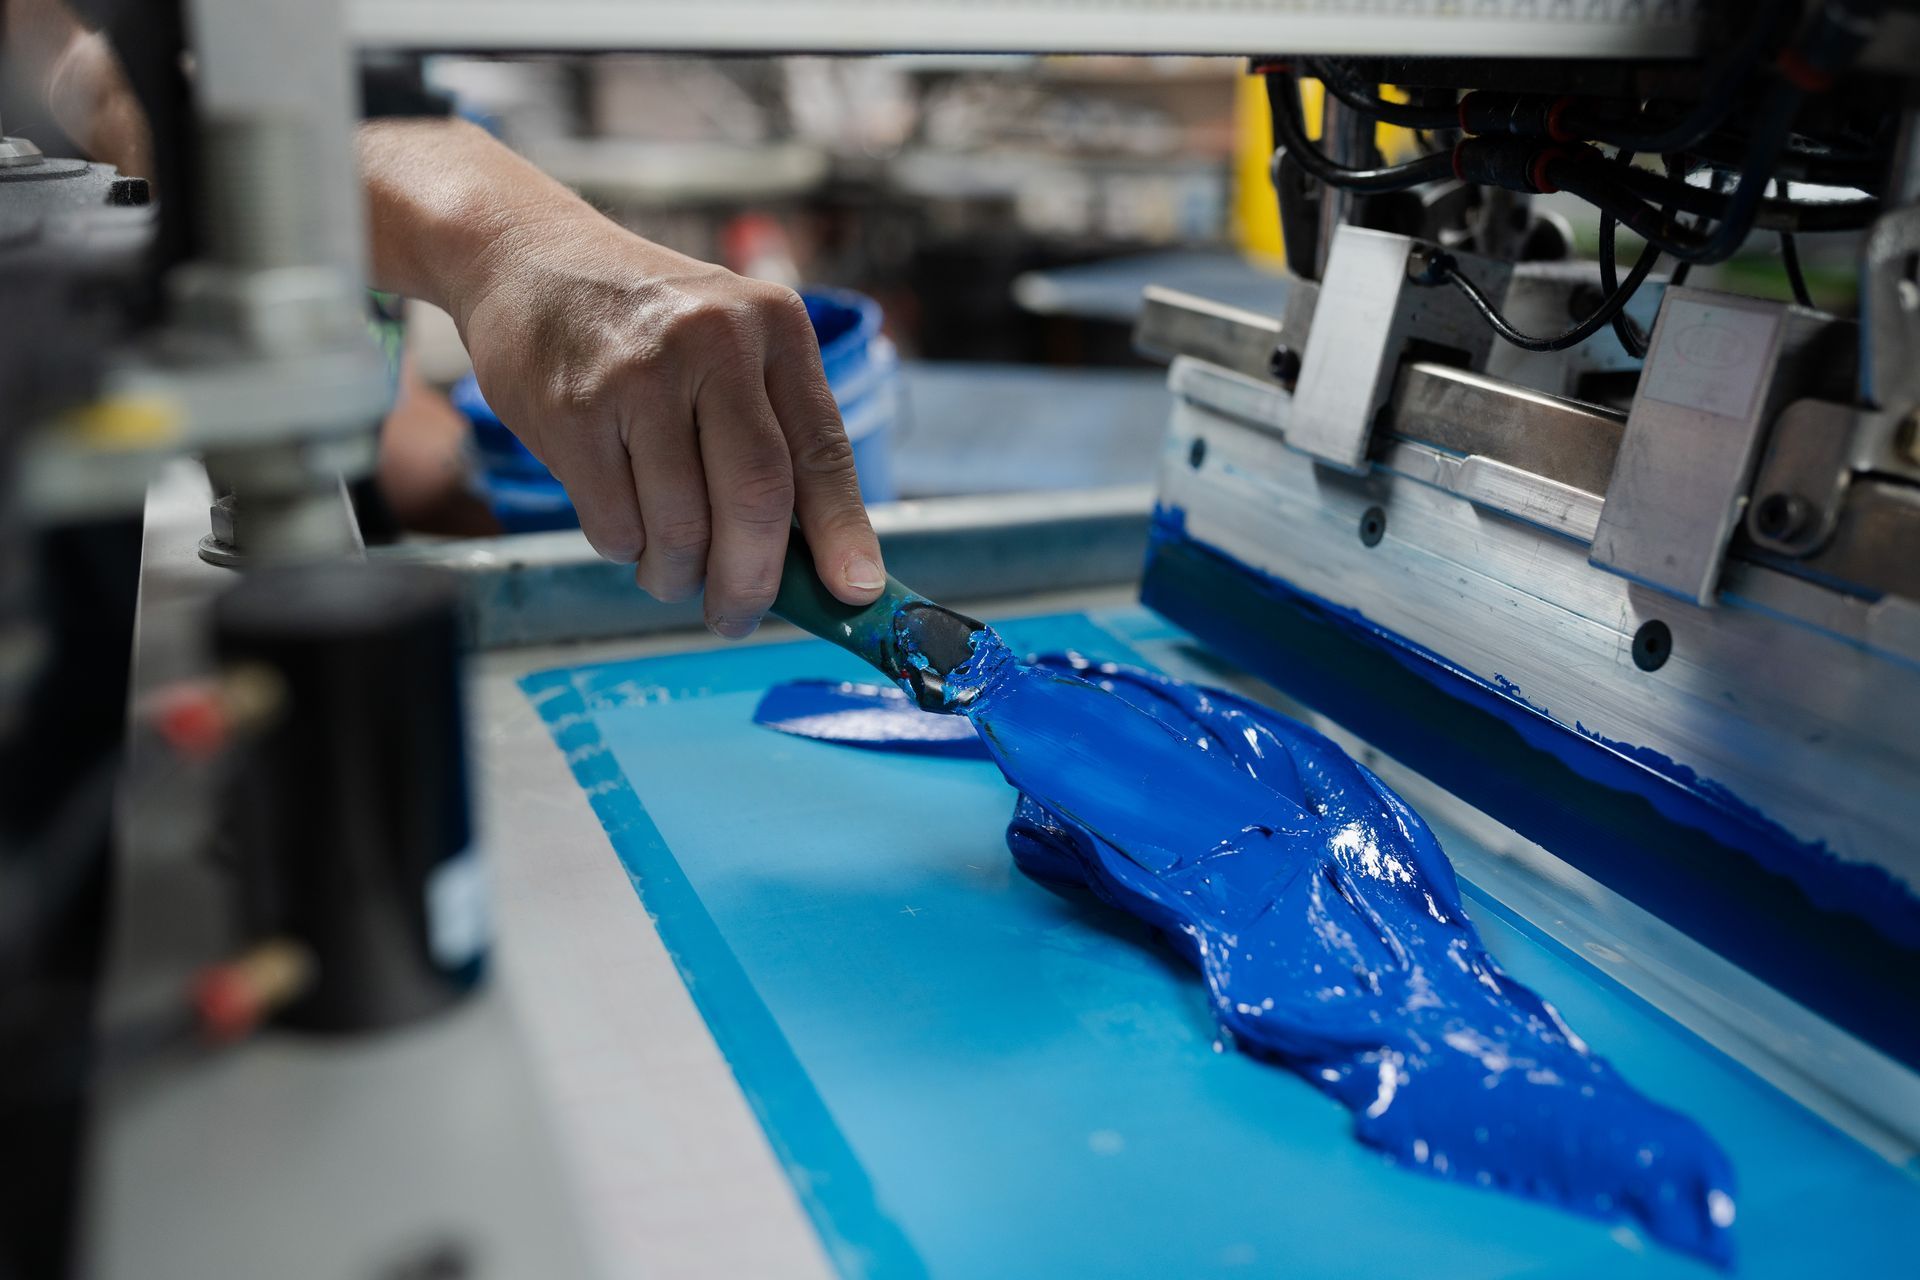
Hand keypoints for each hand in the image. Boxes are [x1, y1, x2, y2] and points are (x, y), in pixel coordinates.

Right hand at [359, 120, 884, 636]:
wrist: (527, 257)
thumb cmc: (644, 325)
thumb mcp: (729, 344)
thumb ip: (774, 434)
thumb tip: (817, 561)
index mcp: (773, 327)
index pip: (821, 449)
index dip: (843, 532)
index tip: (855, 591)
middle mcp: (713, 341)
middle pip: (756, 497)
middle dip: (751, 580)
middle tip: (737, 617)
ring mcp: (639, 374)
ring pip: (680, 525)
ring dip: (677, 574)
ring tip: (670, 570)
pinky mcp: (573, 409)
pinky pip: (614, 523)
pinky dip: (624, 547)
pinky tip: (622, 524)